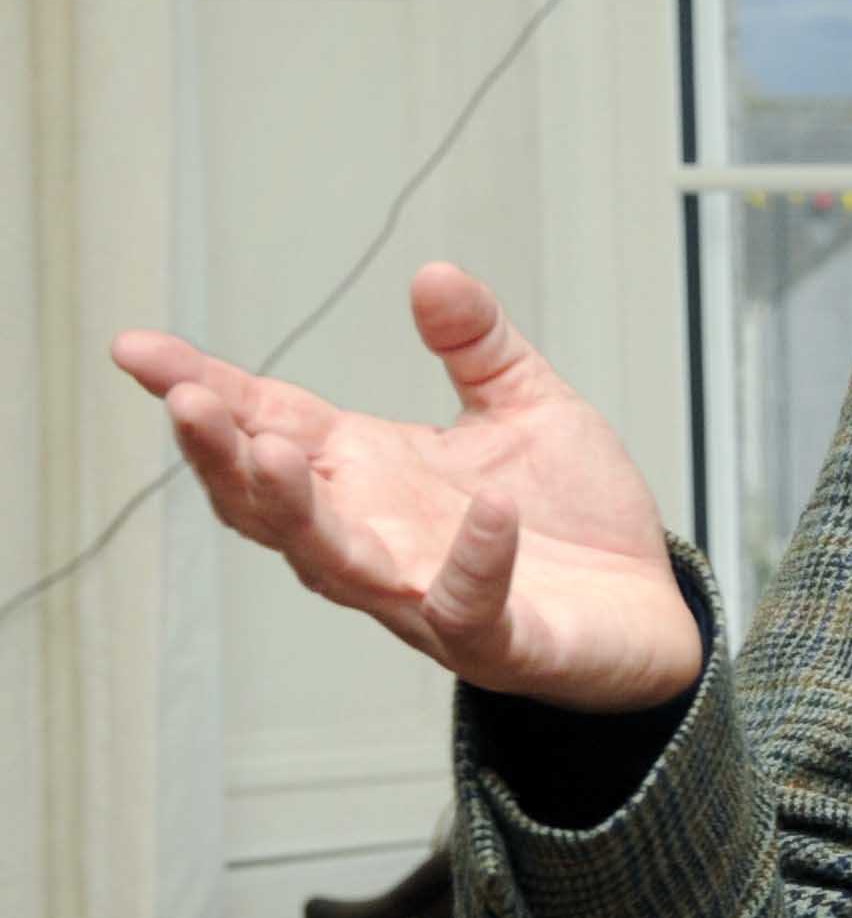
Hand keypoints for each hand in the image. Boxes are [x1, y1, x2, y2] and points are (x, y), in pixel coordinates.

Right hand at [108, 263, 702, 710]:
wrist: (650, 609)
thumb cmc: (574, 517)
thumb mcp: (529, 406)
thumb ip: (479, 344)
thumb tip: (433, 274)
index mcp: (370, 473)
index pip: (267, 423)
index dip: (202, 388)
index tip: (135, 349)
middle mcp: (375, 537)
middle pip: (270, 502)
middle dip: (223, 453)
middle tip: (188, 400)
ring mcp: (426, 596)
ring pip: (335, 563)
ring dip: (298, 509)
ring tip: (272, 449)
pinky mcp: (497, 642)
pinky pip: (468, 609)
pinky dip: (474, 563)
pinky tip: (489, 513)